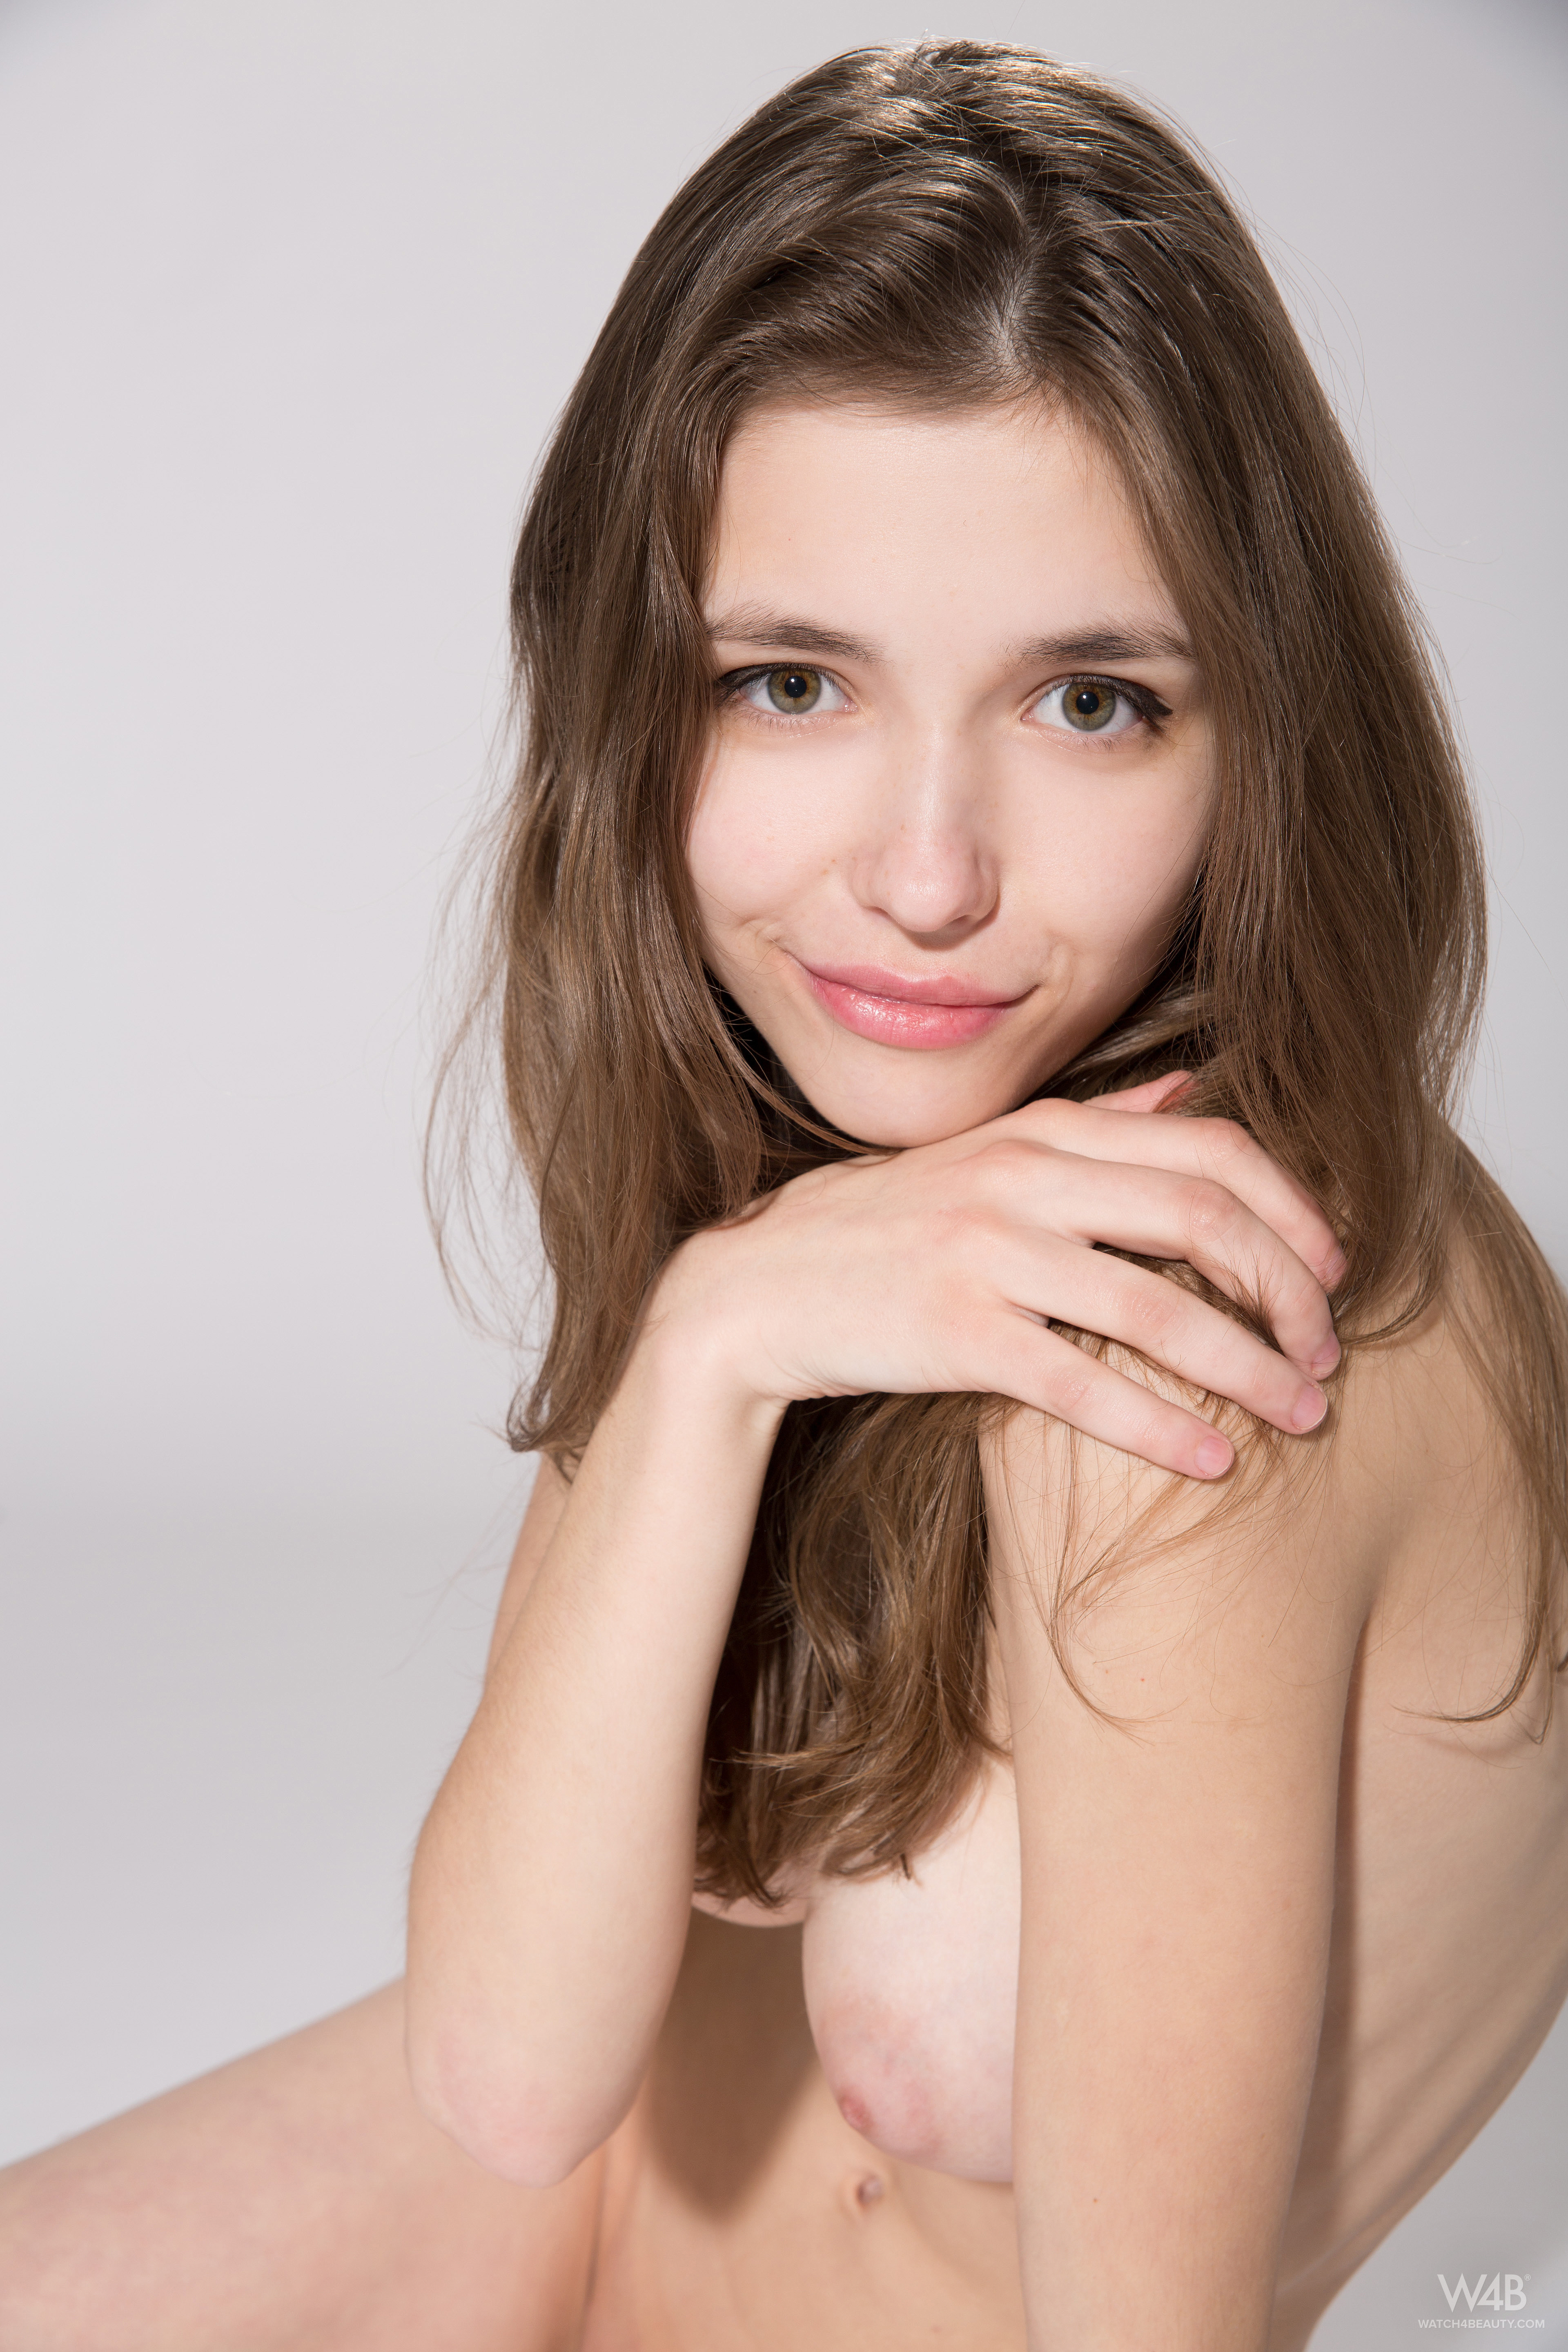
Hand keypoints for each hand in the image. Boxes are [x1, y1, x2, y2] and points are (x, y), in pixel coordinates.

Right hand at [655, 1076, 1344, 1480]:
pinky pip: (1082, 1381)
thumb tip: (1187, 1091)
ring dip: (1249, 1365)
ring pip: (1157, 1304)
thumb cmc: (882, 1231)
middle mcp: (1020, 1177)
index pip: (1207, 1147)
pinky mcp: (954, 1332)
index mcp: (1040, 1129)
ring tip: (1303, 1413)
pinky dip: (1160, 1423)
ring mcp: (985, 1252)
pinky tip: (1212, 1458)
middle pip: (1202, 1217)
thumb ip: (1091, 1127)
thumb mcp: (985, 1154)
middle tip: (1329, 1352)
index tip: (1335, 1270)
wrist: (752, 1291)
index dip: (1291, 1208)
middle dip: (1288, 1289)